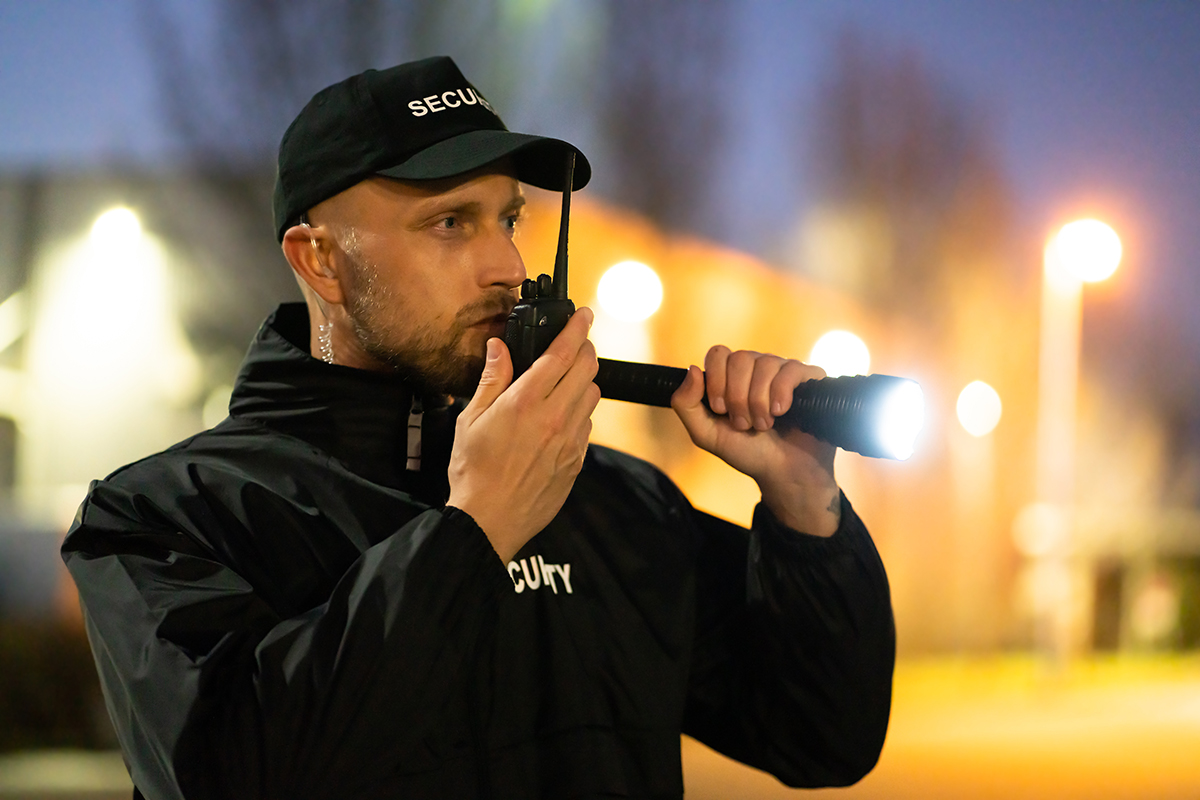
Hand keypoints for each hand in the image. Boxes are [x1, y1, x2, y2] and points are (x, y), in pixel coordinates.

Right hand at [447, 308, 600, 561]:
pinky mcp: (576, 461)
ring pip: (593, 395)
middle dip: (585, 349)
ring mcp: (570, 441)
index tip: (584, 314)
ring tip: (564, 382)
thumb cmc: (473, 472)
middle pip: (587, 369)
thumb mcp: (471, 419)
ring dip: (584, 381)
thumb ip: (491, 379)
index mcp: (526, 402)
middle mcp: (554, 418)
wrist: (489, 522)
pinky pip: (588, 426)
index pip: (562, 353)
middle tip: (575, 345)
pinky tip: (560, 418)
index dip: (577, 328)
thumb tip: (500, 347)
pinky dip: (580, 413)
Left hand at [671, 346, 840, 536]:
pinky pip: (791, 369)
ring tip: (764, 425)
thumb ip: (686, 404)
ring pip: (766, 364)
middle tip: (744, 424)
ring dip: (759, 402)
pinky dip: (781, 393)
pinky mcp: (808, 379)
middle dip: (738, 397)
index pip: (719, 354)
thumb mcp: (706, 434)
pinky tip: (781, 412)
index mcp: (732, 375)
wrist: (783, 472)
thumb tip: (693, 368)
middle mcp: (757, 367)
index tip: (721, 409)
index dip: (717, 380)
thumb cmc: (746, 451)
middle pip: (741, 358)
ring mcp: (783, 371)